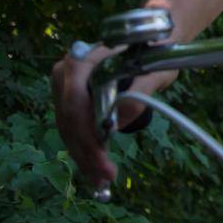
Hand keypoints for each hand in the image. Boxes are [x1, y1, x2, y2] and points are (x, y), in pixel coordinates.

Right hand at [51, 43, 174, 187]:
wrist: (153, 42)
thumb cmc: (157, 51)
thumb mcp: (157, 69)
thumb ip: (142, 90)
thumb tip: (121, 120)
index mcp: (84, 58)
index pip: (74, 100)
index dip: (85, 131)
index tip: (101, 154)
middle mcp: (66, 72)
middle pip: (69, 120)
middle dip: (86, 151)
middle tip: (105, 178)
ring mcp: (65, 88)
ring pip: (68, 130)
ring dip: (83, 157)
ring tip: (101, 181)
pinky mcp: (71, 102)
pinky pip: (73, 130)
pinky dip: (84, 151)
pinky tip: (95, 171)